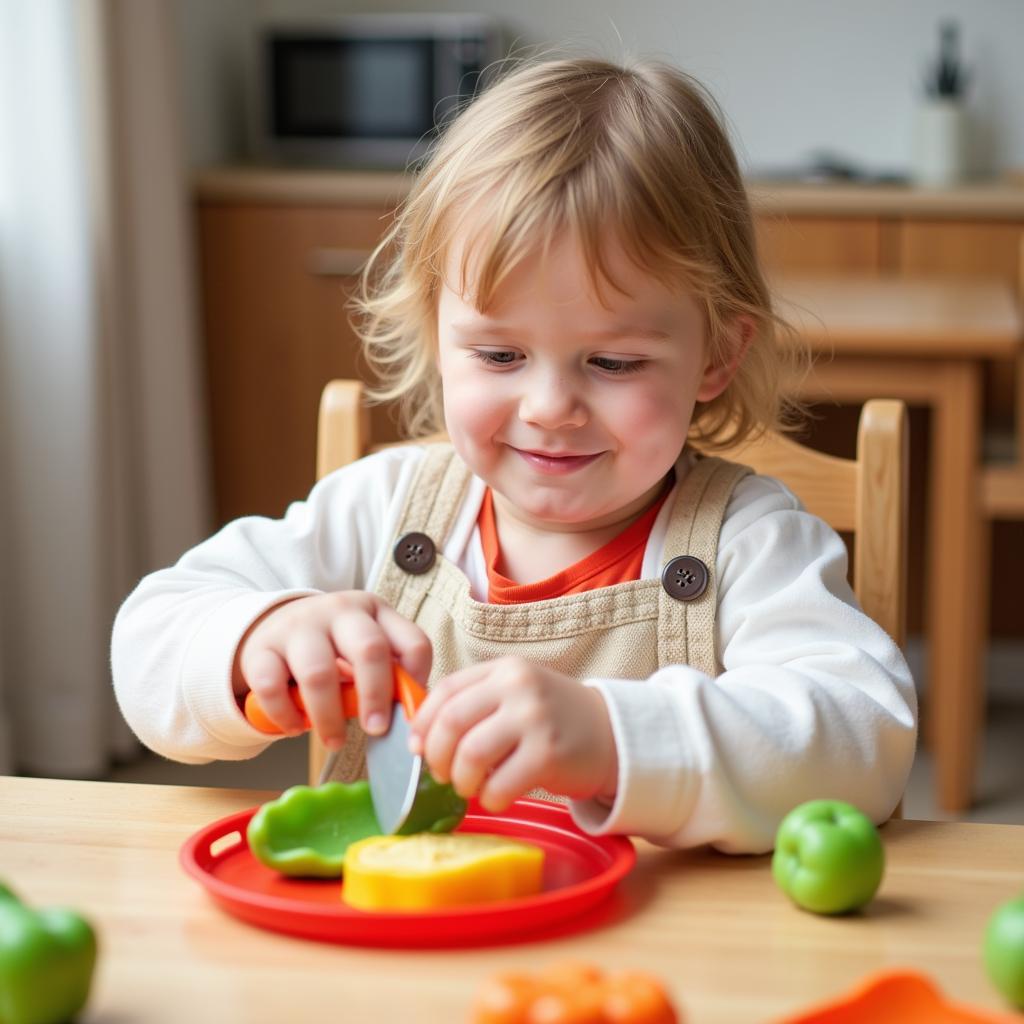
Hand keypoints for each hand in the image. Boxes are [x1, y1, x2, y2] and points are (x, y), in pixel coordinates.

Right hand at [234, 592, 431, 749]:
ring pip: (318, 673)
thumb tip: (413, 717)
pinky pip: (272, 686)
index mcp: (375, 611)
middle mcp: (339, 611)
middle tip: (377, 730)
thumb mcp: (365, 646)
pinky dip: (285, 716)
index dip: (417, 682)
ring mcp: (298, 626)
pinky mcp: (261, 648)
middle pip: (369, 649)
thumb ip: (389, 672)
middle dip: (376, 696)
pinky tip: (295, 728)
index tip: (410, 715)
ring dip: (329, 717)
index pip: (412, 642)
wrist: (274, 625)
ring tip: (335, 741)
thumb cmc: (332, 646)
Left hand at [408, 656, 617, 812]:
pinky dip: (490, 798)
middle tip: (442, 774)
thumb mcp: (515, 695)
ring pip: (471, 754)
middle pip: (452, 722)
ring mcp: (534, 718)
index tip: (417, 748)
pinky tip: (496, 797)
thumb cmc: (552, 720)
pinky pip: (500, 784)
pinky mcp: (549, 753)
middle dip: (436, 756)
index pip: (445, 690)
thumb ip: (475, 704)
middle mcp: (518, 686)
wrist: (611, 734)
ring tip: (470, 787)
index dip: (423, 724)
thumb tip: (419, 738)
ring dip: (461, 780)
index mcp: (503, 669)